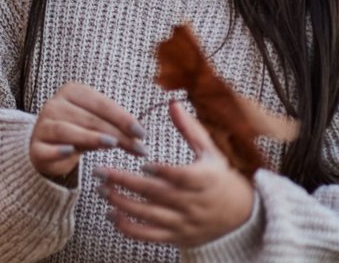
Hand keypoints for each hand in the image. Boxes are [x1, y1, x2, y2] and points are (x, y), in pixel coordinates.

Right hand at [29, 81, 146, 179]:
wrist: (47, 147)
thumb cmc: (78, 132)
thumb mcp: (96, 125)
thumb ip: (114, 127)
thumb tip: (139, 135)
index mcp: (72, 92)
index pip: (101, 104)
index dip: (123, 118)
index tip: (142, 133)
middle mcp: (54, 105)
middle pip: (88, 118)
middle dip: (116, 134)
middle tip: (138, 149)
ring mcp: (42, 126)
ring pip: (67, 130)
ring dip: (90, 137)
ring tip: (112, 145)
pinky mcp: (35, 148)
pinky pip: (46, 149)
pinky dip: (58, 150)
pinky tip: (70, 152)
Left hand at [101, 101, 253, 247]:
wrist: (238, 215)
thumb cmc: (220, 177)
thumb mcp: (210, 151)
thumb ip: (190, 129)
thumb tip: (172, 102)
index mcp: (205, 180)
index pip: (183, 177)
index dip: (164, 171)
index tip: (144, 162)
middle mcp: (193, 204)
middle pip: (156, 195)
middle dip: (125, 183)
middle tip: (100, 171)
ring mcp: (184, 223)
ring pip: (149, 216)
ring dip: (122, 203)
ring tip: (101, 189)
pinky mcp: (176, 237)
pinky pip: (149, 236)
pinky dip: (128, 228)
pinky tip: (111, 214)